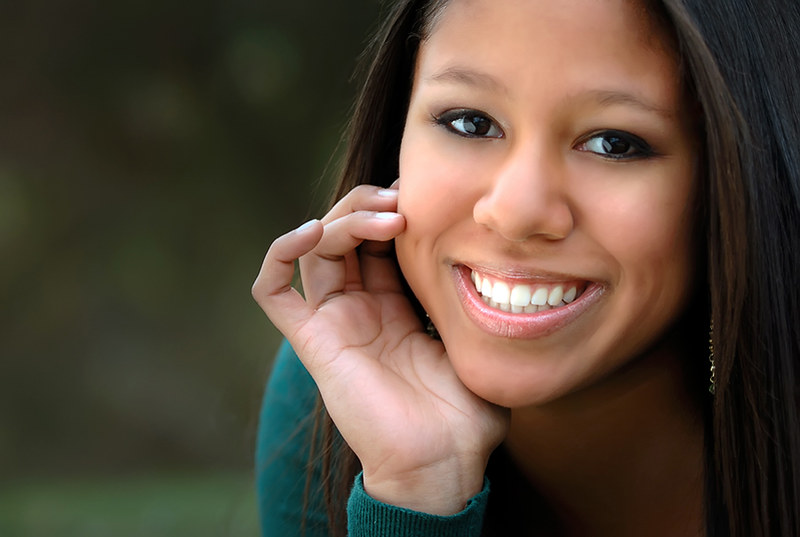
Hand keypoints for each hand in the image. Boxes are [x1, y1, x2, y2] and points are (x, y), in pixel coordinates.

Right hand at [252, 184, 508, 514]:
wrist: (444, 463)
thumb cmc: (468, 412)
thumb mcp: (473, 337)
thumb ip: (467, 296)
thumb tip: (487, 253)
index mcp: (394, 305)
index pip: (379, 239)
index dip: (393, 208)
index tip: (425, 193)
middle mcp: (359, 308)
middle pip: (344, 234)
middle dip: (369, 204)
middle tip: (404, 196)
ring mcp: (333, 322)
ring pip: (315, 248)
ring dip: (345, 218)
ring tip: (389, 215)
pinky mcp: (314, 342)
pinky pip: (273, 291)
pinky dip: (281, 253)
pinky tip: (313, 232)